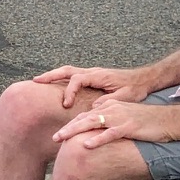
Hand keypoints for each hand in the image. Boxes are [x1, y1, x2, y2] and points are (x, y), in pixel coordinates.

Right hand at [32, 65, 156, 108]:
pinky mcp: (93, 77)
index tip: (66, 104)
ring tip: (39, 80)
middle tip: (35, 81)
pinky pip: (73, 75)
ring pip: (68, 71)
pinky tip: (55, 85)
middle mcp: (93, 72)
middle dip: (50, 75)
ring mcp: (92, 73)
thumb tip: (93, 109)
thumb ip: (109, 102)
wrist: (144, 79)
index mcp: (99, 75)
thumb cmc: (136, 88)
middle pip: (67, 70)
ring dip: (53, 75)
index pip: (77, 80)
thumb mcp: (125, 97)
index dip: (69, 91)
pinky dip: (61, 78)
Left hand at [53, 100, 175, 148]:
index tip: (59, 133)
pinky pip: (110, 133)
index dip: (71, 123)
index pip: (86, 115)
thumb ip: (111, 124)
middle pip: (84, 118)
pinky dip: (97, 139)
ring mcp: (120, 117)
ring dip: (74, 131)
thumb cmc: (148, 122)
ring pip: (92, 123)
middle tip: (53, 138)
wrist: (170, 120)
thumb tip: (98, 135)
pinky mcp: (129, 126)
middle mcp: (112, 110)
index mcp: (110, 107)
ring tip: (60, 138)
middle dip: (67, 128)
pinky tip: (86, 145)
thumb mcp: (125, 120)